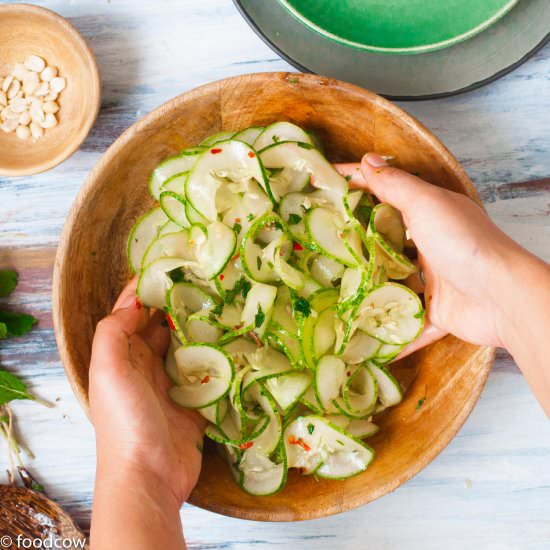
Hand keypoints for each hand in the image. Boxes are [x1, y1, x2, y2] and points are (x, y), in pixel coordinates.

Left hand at [89, 277, 205, 505]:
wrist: (149, 477)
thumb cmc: (125, 423)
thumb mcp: (108, 372)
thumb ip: (114, 332)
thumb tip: (136, 299)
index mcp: (122, 354)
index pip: (133, 310)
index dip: (149, 287)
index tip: (174, 264)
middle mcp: (146, 363)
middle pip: (163, 323)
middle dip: (180, 301)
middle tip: (208, 279)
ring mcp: (173, 381)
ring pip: (188, 343)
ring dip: (201, 325)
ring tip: (225, 301)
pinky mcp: (196, 398)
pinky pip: (207, 369)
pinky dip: (218, 354)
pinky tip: (235, 337)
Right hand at [335, 154, 533, 348]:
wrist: (502, 297)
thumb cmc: (465, 244)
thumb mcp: (426, 204)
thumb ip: (395, 184)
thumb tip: (367, 161)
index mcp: (427, 215)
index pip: (383, 194)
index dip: (354, 187)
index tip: (322, 187)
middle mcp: (428, 246)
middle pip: (382, 241)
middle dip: (353, 242)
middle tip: (318, 241)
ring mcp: (431, 281)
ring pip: (390, 283)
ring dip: (365, 288)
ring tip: (329, 289)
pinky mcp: (433, 313)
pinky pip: (405, 325)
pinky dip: (388, 337)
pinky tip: (363, 343)